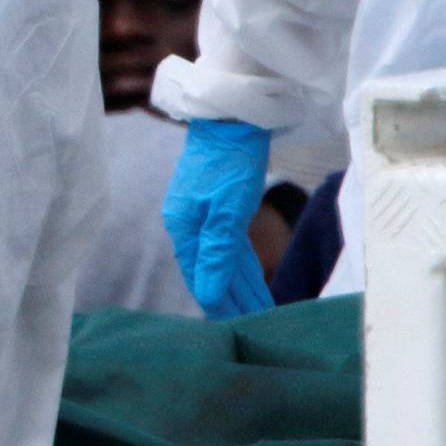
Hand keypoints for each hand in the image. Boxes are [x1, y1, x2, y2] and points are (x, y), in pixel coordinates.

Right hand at [162, 118, 275, 319]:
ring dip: (242, 285)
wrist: (232, 117)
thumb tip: (210, 296)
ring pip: (224, 260)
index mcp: (184, 227)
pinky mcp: (218, 206)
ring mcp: (202, 215)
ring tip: (262, 310)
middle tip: (258, 327)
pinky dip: (242, 265)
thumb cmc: (230, 162)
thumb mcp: (227, 211)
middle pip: (213, 271)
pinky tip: (251, 279)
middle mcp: (189, 225)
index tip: (239, 328)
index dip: (220, 303)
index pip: (201, 277)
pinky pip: (230, 245)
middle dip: (235, 299)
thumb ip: (218, 255)